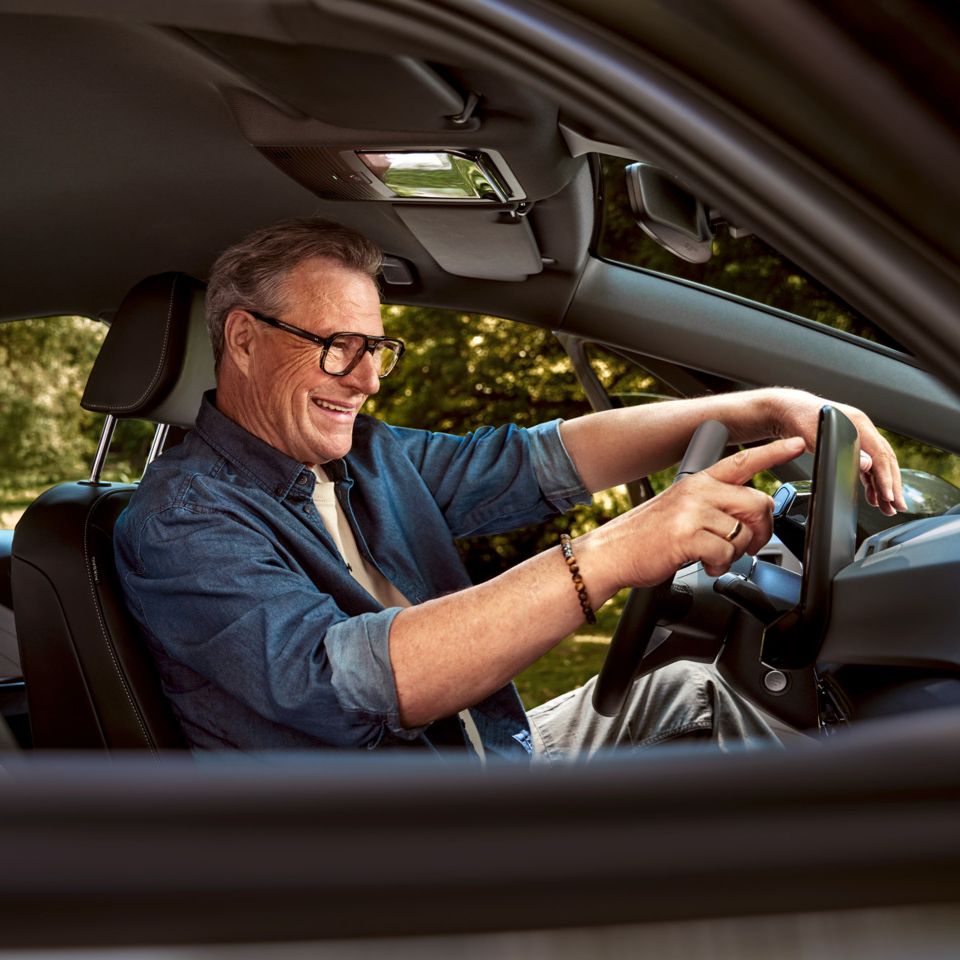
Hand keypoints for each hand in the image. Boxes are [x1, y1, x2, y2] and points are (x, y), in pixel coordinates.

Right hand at [581, 436, 805, 588]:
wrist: (611, 552)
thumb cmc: (645, 535)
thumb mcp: (681, 508)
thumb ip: (713, 506)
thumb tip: (747, 520)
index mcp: (699, 481)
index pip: (743, 461)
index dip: (774, 451)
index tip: (797, 442)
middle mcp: (698, 491)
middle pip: (758, 503)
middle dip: (760, 531)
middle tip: (746, 545)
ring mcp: (692, 512)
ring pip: (744, 533)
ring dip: (735, 553)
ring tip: (713, 556)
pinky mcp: (687, 535)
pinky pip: (727, 553)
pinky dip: (719, 565)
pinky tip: (703, 563)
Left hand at [768, 389, 906, 515]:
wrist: (788, 409)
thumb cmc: (800, 419)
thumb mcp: (818, 436)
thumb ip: (842, 450)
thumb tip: (868, 464)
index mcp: (859, 424)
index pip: (880, 454)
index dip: (886, 477)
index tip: (889, 496)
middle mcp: (863, 429)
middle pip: (885, 461)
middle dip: (892, 485)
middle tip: (898, 506)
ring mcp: (859, 437)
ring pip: (878, 465)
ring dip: (883, 486)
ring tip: (888, 507)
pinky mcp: (851, 444)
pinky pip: (867, 465)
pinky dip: (871, 482)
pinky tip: (872, 496)